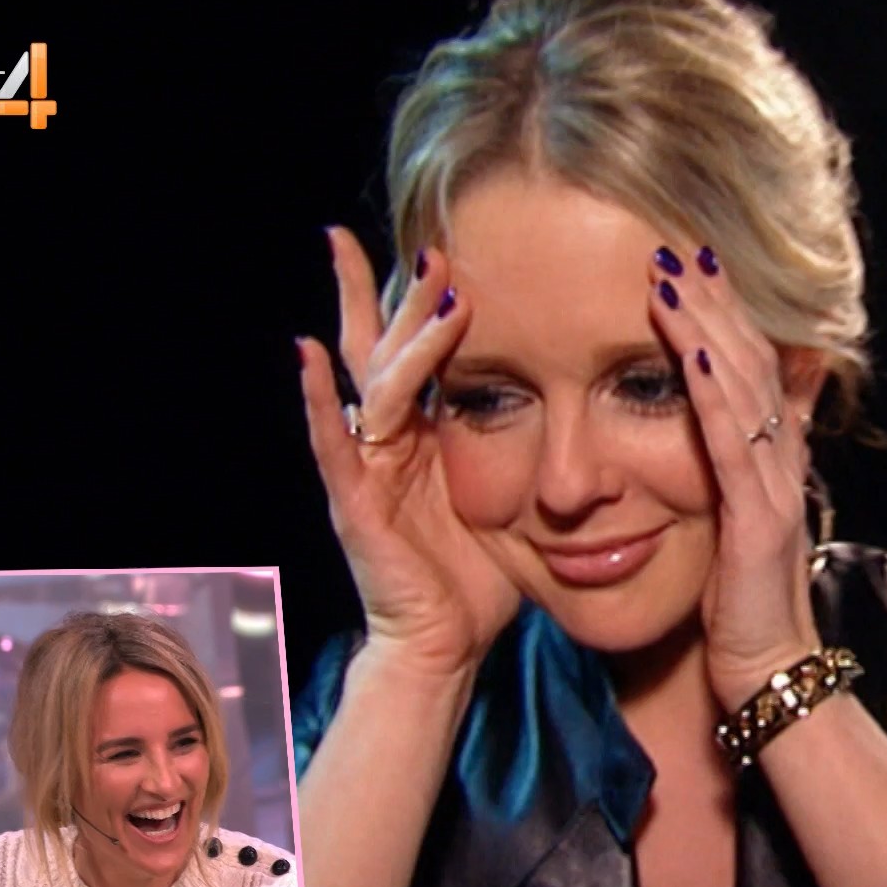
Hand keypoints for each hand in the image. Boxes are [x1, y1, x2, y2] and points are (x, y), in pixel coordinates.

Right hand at [297, 228, 520, 679]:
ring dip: (398, 332)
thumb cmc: (475, 577)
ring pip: (377, 383)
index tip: (443, 247)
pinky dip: (318, 400)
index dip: (425, 303)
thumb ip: (520, 447)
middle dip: (399, 294)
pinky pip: (333, 442)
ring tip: (419, 285)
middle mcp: (386, 442)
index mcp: (422, 437)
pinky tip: (309, 356)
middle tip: (423, 241)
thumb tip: (578, 403)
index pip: (417, 354)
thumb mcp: (506, 495)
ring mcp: (365, 468)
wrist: (444, 645)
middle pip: (383, 350)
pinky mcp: (354, 503)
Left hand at [645, 245, 823, 708]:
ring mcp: (775, 484)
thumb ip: (737, 461)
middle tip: (676, 242)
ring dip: (708, 325)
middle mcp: (781, 457)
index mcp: (771, 454)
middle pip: (751, 357)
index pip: (751, 363)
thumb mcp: (736, 517)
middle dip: (713, 299)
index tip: (689, 259)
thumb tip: (730, 418)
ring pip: (744, 387)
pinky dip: (714, 393)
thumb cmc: (740, 600)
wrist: (768, 669)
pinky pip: (734, 443)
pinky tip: (695, 350)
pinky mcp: (759, 518)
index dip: (723, 310)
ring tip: (672, 275)